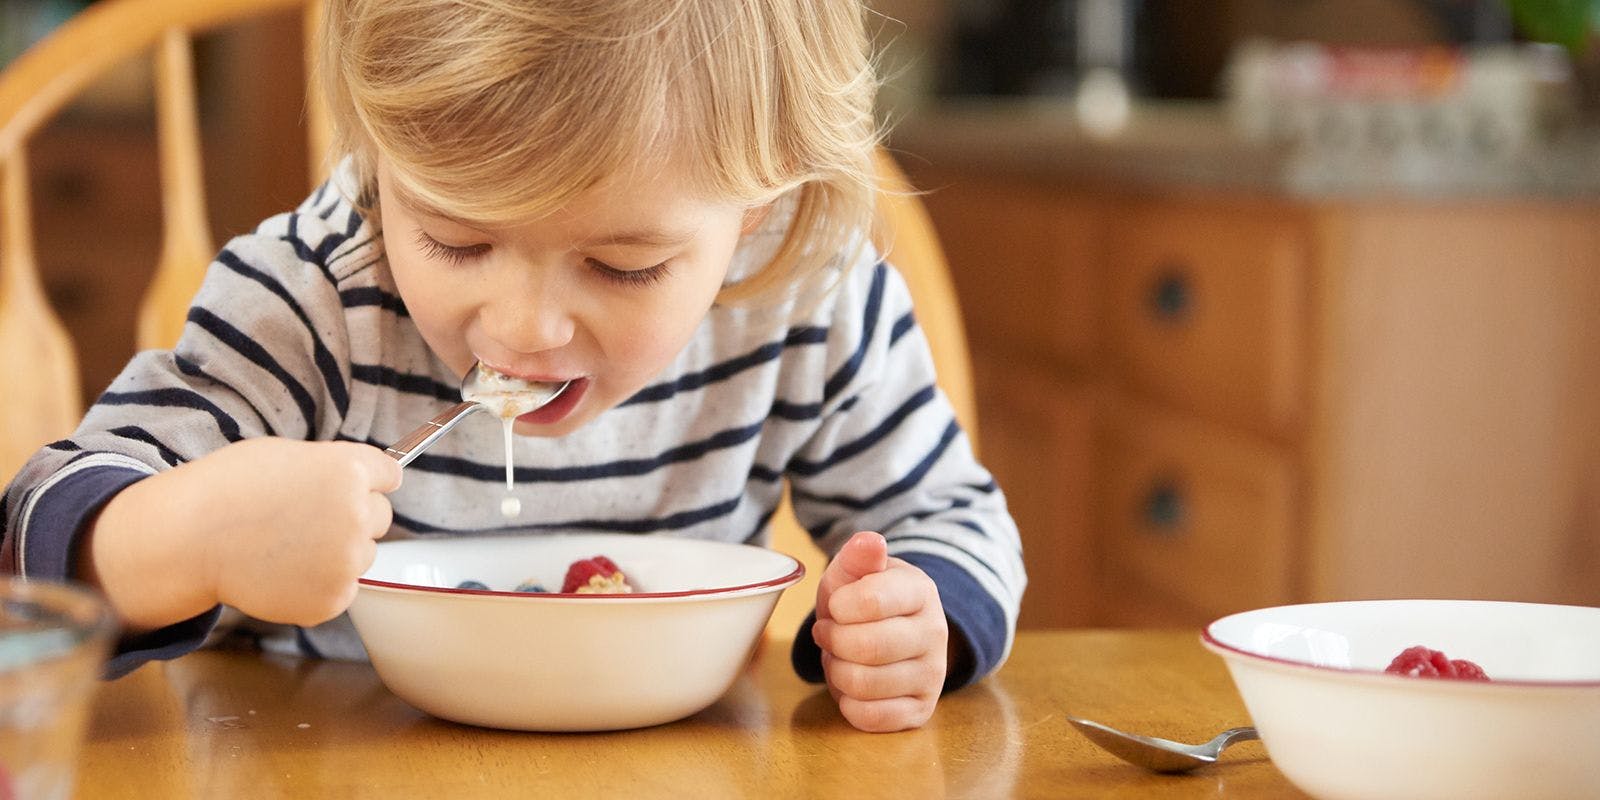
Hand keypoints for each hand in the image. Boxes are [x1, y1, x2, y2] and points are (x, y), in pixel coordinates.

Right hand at [91, 438, 400, 629]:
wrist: (189, 541)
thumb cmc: (228, 489)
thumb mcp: (286, 455)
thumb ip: (332, 466)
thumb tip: (361, 477)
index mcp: (350, 470)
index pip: (390, 474)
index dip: (369, 480)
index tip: (355, 486)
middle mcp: (358, 514)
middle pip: (380, 516)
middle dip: (354, 517)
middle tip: (306, 520)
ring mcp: (348, 560)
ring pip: (362, 554)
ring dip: (338, 552)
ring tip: (287, 546)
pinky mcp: (334, 598)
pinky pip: (342, 588)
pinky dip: (319, 585)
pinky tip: (282, 572)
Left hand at [811, 530, 947, 731]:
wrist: (890, 632)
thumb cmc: (864, 599)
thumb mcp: (855, 572)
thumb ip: (858, 556)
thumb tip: (869, 542)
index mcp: (921, 591)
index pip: (871, 601)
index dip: (838, 607)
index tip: (836, 606)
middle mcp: (935, 634)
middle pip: (866, 647)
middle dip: (833, 640)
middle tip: (829, 632)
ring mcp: (932, 676)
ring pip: (863, 684)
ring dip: (836, 671)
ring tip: (840, 656)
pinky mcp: (920, 710)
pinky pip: (870, 717)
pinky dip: (847, 702)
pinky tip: (852, 685)